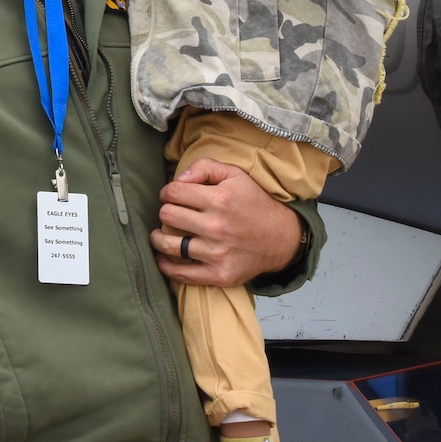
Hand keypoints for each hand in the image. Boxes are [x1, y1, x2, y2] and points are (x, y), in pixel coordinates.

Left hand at [150, 156, 303, 287]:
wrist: (282, 238)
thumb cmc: (254, 203)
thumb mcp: (235, 175)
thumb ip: (204, 167)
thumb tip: (179, 178)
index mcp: (220, 199)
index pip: (174, 192)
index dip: (167, 192)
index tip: (171, 196)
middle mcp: (217, 226)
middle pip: (168, 215)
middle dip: (165, 211)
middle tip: (171, 213)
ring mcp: (217, 252)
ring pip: (169, 245)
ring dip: (158, 238)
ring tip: (159, 235)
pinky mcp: (219, 274)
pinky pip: (182, 274)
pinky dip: (166, 266)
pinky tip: (162, 258)